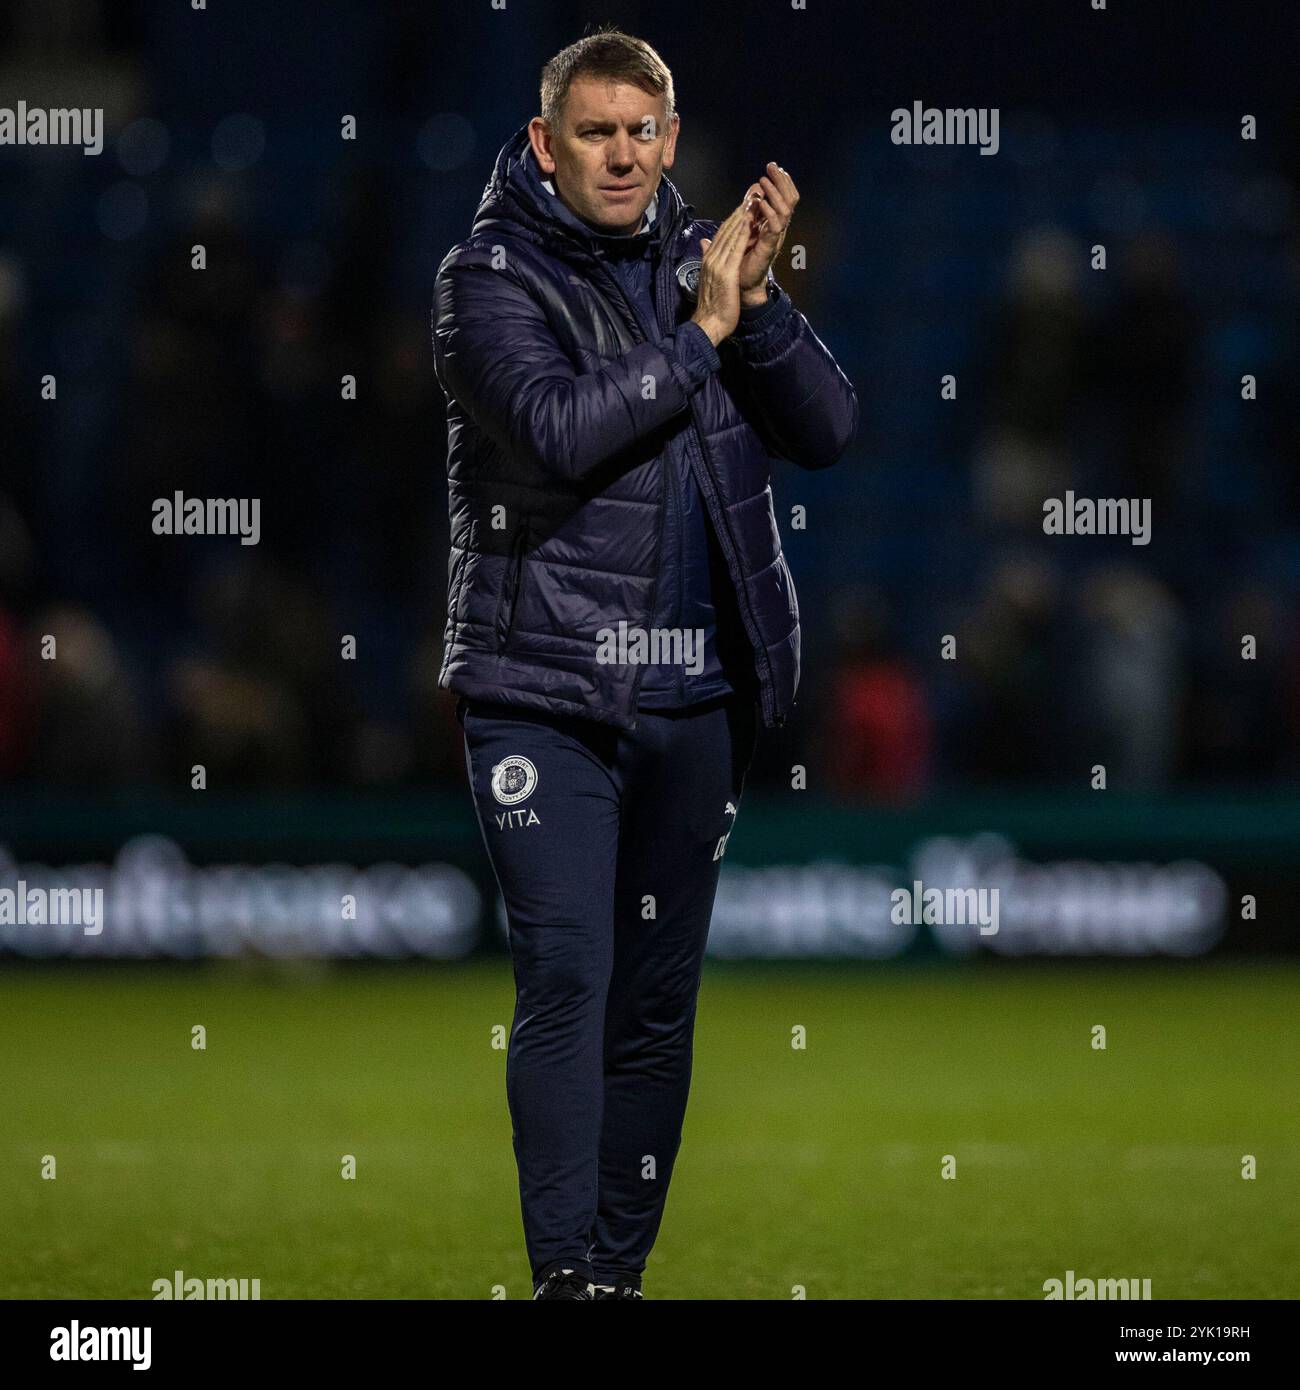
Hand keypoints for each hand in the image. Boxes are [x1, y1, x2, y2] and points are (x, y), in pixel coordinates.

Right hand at [690, 201, 750, 346]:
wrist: (709, 324)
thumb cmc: (713, 308)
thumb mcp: (711, 281)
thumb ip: (710, 261)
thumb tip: (705, 245)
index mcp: (709, 260)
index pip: (722, 234)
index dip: (734, 217)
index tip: (744, 203)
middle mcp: (712, 258)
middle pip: (727, 229)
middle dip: (740, 209)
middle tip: (752, 192)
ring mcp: (718, 263)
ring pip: (731, 233)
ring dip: (743, 214)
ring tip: (753, 198)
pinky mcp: (725, 271)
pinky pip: (735, 246)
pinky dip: (742, 231)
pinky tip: (750, 219)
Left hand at [738, 162, 797, 303]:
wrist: (741, 288)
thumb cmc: (741, 263)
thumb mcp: (742, 233)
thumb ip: (746, 216)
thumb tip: (747, 198)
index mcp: (772, 223)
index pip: (782, 197)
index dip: (779, 181)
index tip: (772, 166)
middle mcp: (777, 228)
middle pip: (789, 199)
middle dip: (781, 181)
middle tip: (772, 166)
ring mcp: (776, 237)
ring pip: (785, 209)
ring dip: (774, 193)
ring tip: (764, 181)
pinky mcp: (770, 247)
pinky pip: (775, 226)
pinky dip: (769, 213)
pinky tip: (762, 203)